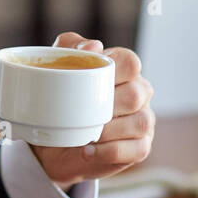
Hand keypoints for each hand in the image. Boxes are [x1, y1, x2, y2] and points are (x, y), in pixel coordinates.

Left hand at [28, 32, 154, 188]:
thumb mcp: (57, 68)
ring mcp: (143, 121)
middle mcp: (139, 93)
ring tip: (85, 134)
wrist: (53, 142)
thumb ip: (71, 47)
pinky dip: (110, 151)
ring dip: (109, 130)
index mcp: (124, 71)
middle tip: (81, 112)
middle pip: (136, 93)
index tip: (84, 79)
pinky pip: (137, 149)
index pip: (130, 62)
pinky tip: (87, 151)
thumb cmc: (60, 100)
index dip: (111, 69)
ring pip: (140, 122)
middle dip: (108, 104)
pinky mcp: (140, 147)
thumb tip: (94, 46)